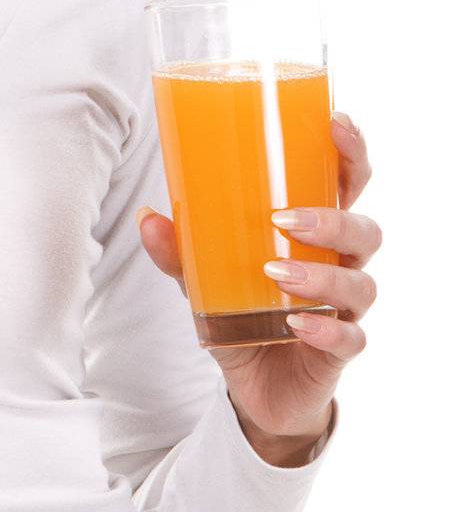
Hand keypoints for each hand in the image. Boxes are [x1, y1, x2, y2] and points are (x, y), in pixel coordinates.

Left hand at [136, 112, 379, 442]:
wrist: (257, 388)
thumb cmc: (243, 311)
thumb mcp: (204, 277)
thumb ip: (181, 250)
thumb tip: (147, 217)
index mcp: (317, 232)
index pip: (349, 183)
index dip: (351, 152)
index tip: (336, 123)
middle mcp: (340, 264)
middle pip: (364, 230)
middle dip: (333, 219)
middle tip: (286, 218)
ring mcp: (344, 309)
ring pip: (360, 283)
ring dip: (322, 276)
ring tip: (277, 274)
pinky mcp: (338, 352)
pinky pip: (349, 339)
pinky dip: (326, 331)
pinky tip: (299, 326)